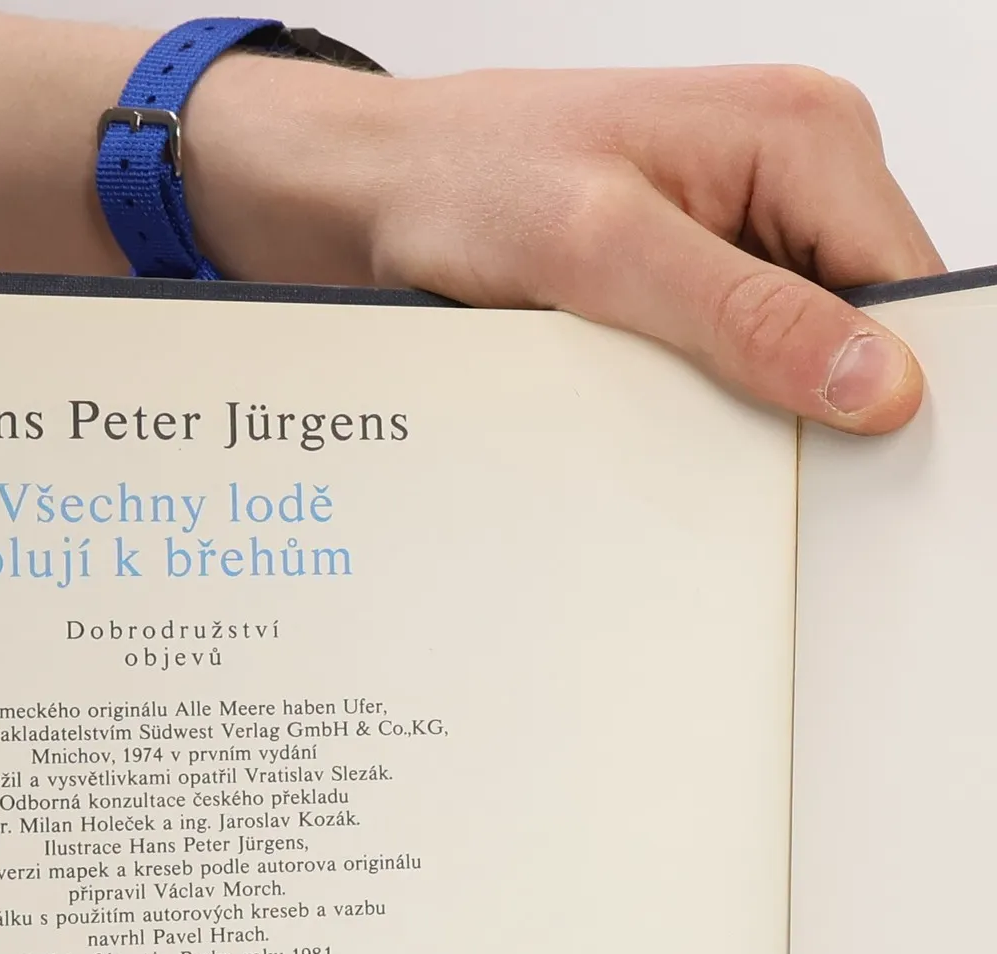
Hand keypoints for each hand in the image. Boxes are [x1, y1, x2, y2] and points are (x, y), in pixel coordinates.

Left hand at [188, 61, 945, 432]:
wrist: (368, 192)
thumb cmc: (462, 182)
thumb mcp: (600, 251)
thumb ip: (743, 314)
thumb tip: (876, 381)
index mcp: (805, 136)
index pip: (910, 288)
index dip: (897, 389)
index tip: (855, 481)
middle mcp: (788, 177)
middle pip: (861, 331)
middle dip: (820, 412)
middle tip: (763, 493)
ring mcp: (738, 234)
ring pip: (792, 361)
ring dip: (749, 420)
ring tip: (687, 456)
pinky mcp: (686, 284)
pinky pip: (726, 366)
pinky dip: (697, 412)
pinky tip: (655, 438)